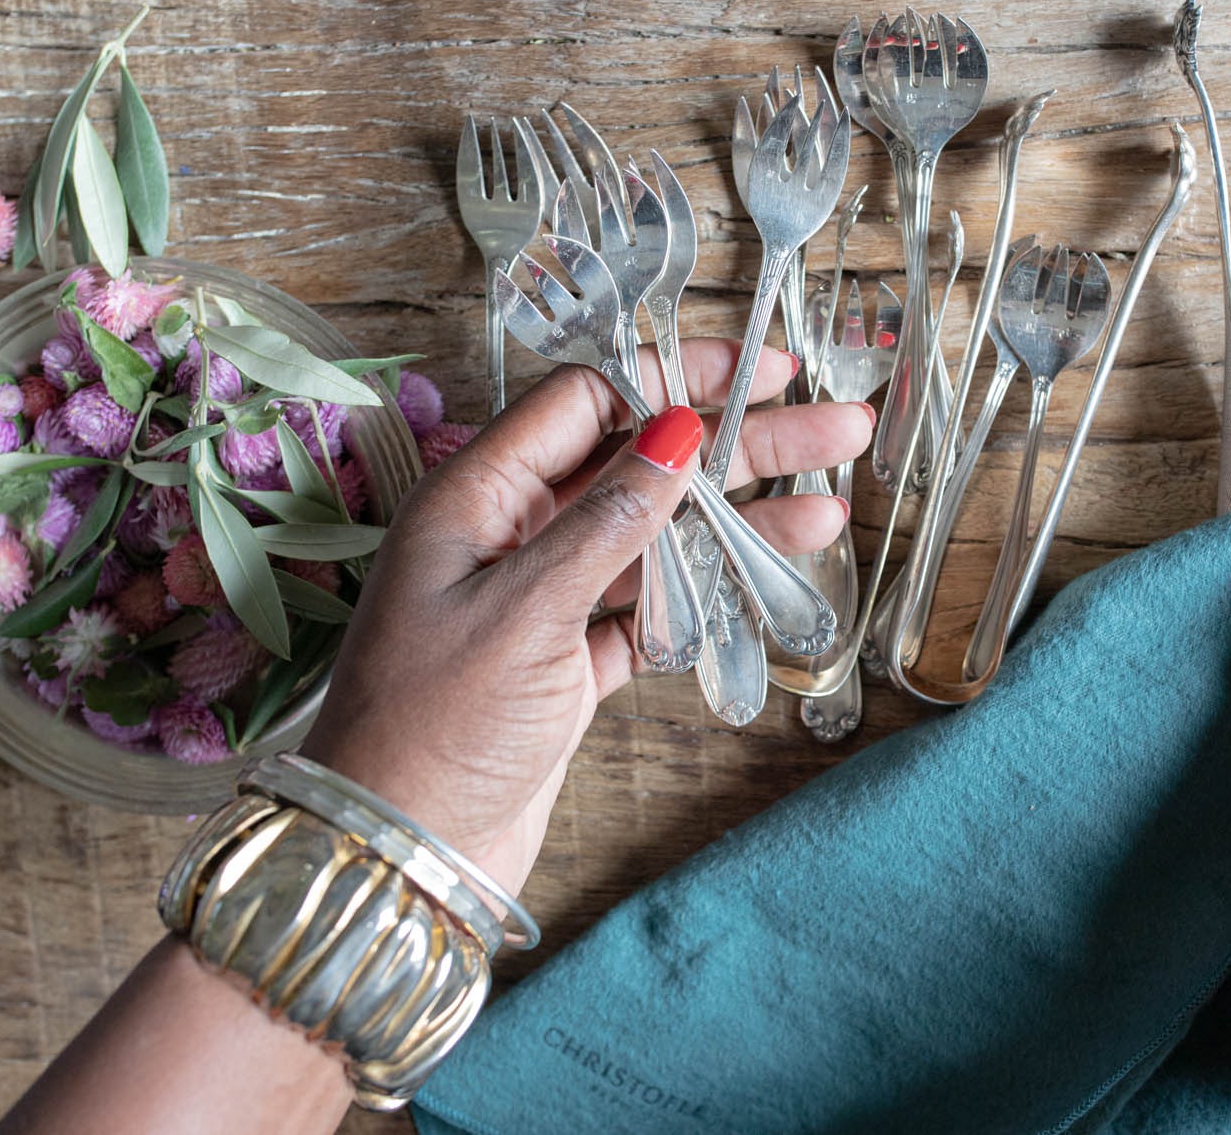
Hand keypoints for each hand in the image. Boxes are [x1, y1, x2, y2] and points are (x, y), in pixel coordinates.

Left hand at [301, 340, 870, 894]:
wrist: (399, 856)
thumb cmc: (431, 732)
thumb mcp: (525, 612)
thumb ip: (606, 521)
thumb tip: (675, 429)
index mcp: (476, 497)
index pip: (588, 401)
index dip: (677, 379)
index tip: (759, 375)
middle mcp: (509, 535)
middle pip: (637, 463)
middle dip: (736, 444)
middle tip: (831, 428)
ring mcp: (541, 599)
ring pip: (655, 536)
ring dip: (738, 521)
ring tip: (830, 505)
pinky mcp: (567, 662)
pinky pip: (650, 607)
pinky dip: (708, 595)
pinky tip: (770, 581)